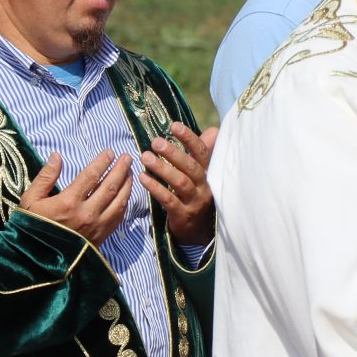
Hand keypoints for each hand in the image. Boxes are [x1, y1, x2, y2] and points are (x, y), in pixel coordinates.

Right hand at [17, 151, 133, 247]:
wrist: (37, 259)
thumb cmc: (32, 226)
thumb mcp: (31, 199)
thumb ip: (45, 177)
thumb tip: (57, 156)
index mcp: (68, 202)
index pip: (91, 176)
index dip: (102, 162)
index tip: (111, 151)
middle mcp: (86, 213)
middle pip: (110, 187)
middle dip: (121, 170)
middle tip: (128, 157)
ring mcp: (96, 227)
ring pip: (119, 202)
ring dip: (127, 185)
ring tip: (131, 172)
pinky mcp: (101, 237)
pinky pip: (118, 217)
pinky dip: (125, 203)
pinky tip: (126, 195)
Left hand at [139, 122, 218, 248]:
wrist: (199, 231)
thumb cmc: (197, 195)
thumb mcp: (202, 174)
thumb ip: (205, 152)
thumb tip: (214, 130)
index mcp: (207, 173)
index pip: (201, 152)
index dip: (189, 138)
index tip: (174, 125)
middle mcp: (204, 186)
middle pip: (190, 167)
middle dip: (173, 153)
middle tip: (155, 142)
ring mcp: (194, 202)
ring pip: (180, 183)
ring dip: (162, 169)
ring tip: (144, 157)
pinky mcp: (183, 215)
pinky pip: (169, 200)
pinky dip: (155, 188)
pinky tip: (142, 178)